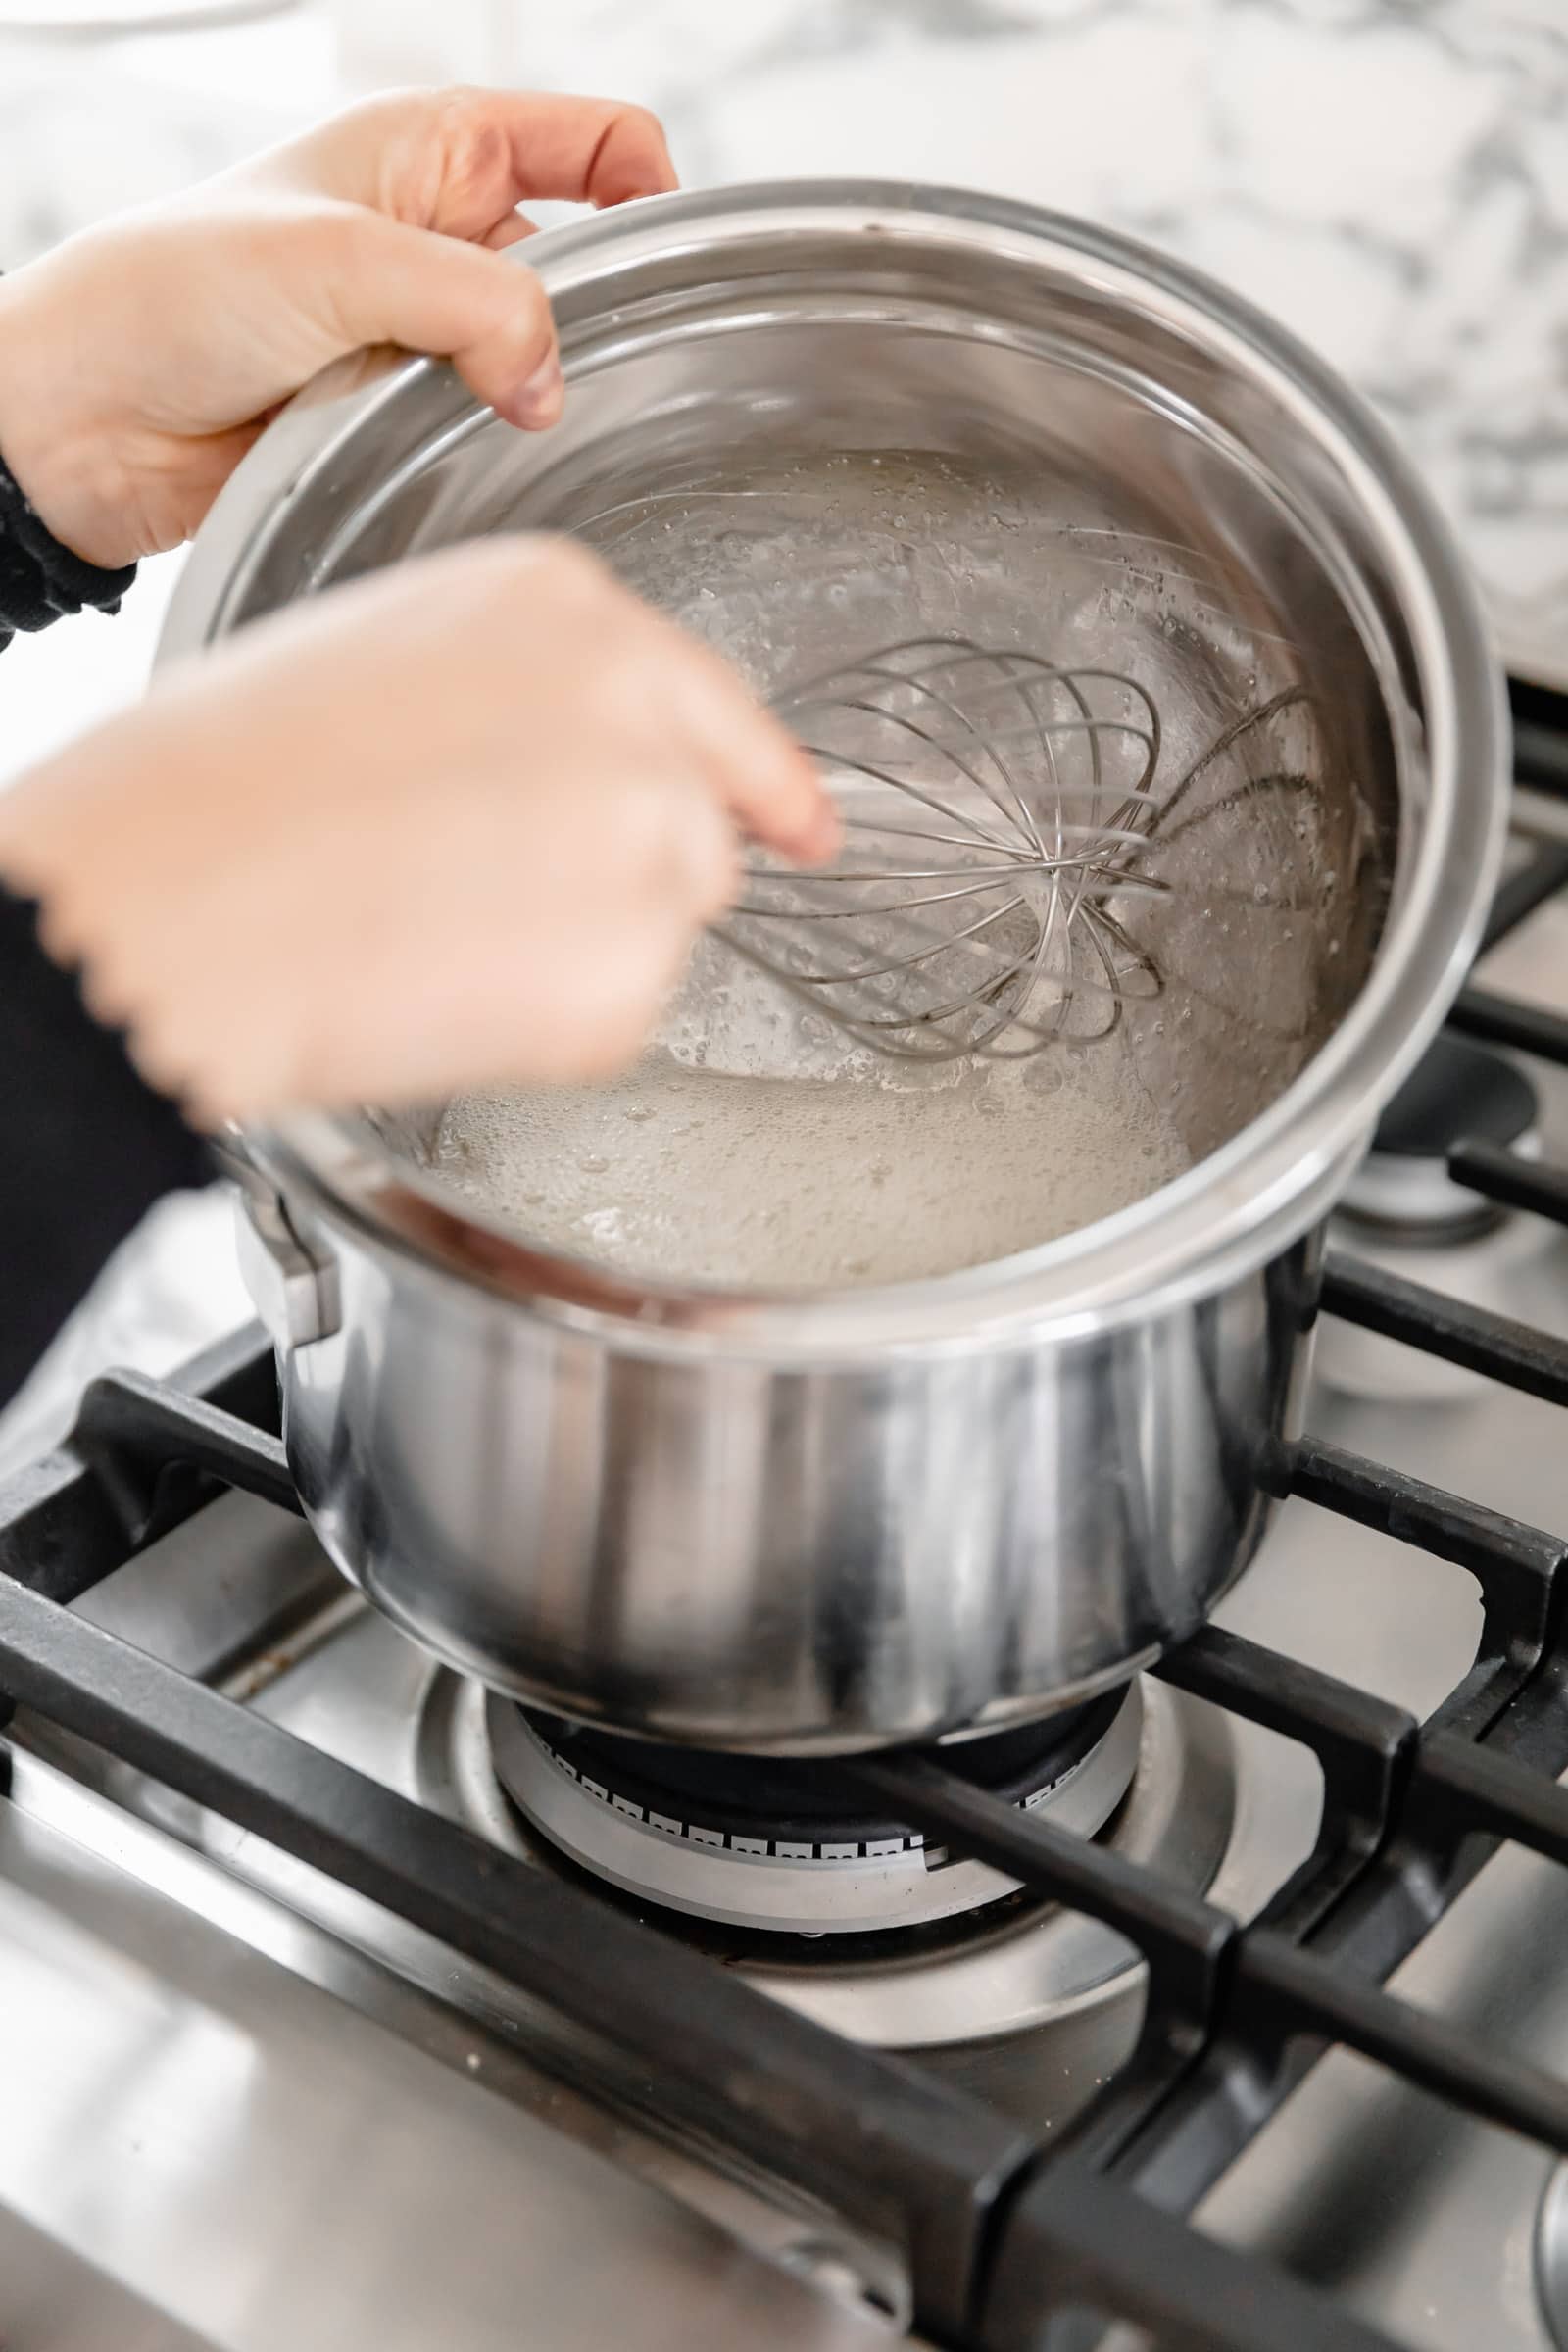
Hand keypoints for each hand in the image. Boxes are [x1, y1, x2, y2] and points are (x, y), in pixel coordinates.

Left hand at [0, 87, 675, 569]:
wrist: (85, 416)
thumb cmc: (174, 293)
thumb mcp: (343, 261)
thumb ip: (478, 307)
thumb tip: (553, 382)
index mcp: (433, 147)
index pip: (595, 143)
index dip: (649, 191)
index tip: (669, 269)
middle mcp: (438, 231)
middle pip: (578, 263)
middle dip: (585, 319)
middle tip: (562, 371)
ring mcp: (420, 326)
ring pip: (534, 357)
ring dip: (523, 394)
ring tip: (479, 417)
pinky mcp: (399, 411)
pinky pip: (482, 428)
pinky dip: (482, 446)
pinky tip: (453, 457)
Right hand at [0, 537, 836, 1122]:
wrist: (174, 903)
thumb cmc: (225, 788)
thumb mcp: (384, 664)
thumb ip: (517, 701)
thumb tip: (563, 771)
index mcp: (568, 612)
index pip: (717, 706)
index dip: (766, 779)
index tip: (808, 824)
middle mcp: (642, 718)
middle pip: (695, 827)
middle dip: (622, 876)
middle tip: (483, 899)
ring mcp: (650, 848)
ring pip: (663, 926)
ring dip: (583, 948)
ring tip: (436, 934)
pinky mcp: (630, 976)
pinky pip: (614, 1017)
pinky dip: (548, 1026)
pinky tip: (443, 987)